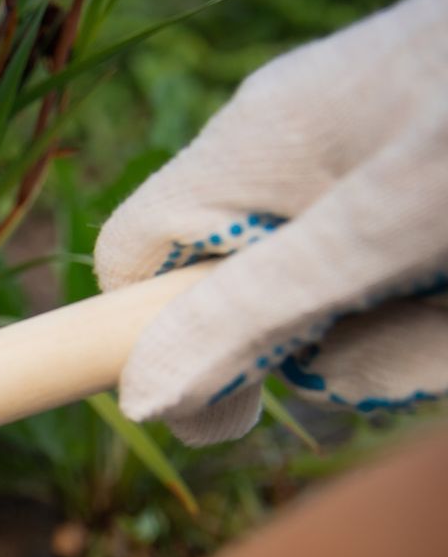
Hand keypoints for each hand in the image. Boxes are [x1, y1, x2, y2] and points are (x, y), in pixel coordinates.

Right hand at [96, 0, 447, 444]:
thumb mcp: (384, 228)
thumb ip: (252, 314)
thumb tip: (142, 396)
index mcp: (257, 143)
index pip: (138, 255)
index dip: (155, 340)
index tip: (238, 414)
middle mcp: (309, 148)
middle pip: (255, 289)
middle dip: (328, 349)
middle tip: (406, 362)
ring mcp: (386, 163)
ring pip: (356, 295)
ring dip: (419, 336)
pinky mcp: (433, 182)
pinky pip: (417, 279)